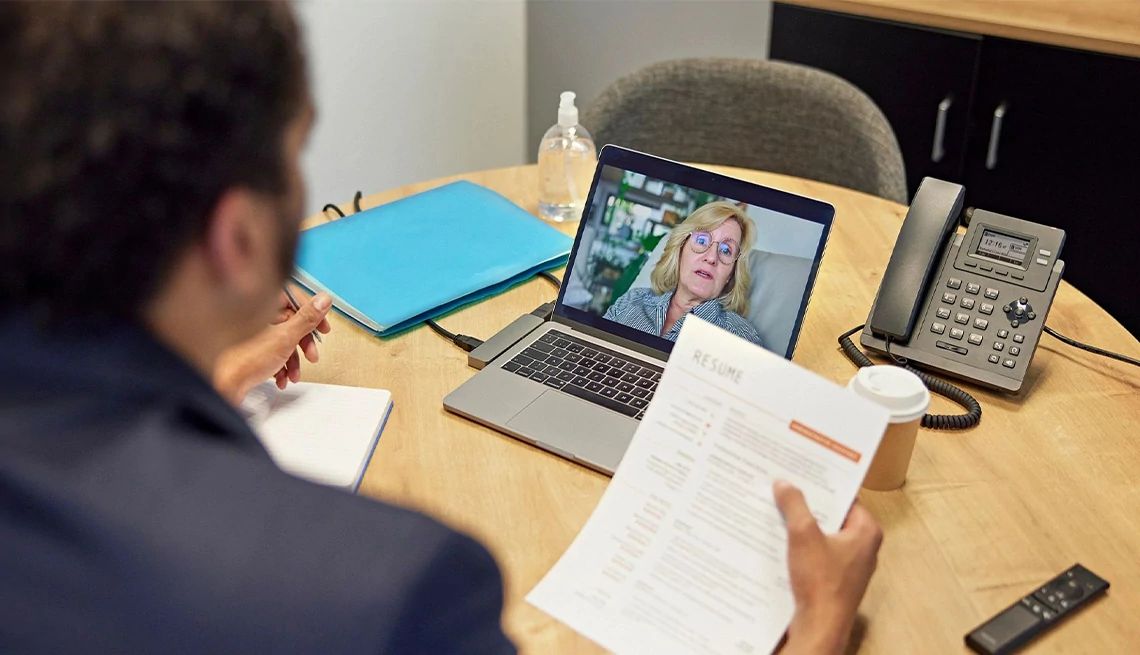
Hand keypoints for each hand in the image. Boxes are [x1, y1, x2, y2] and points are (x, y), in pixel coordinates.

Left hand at [214, 292, 332, 403]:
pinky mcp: (249, 350)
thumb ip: (307, 318)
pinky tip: (281, 378)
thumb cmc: (244, 362)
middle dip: (303, 343)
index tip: (322, 327)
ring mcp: (252, 334)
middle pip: (290, 322)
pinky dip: (280, 366)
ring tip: (295, 373)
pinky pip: (271, 353)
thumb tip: (324, 300)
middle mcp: (255, 317)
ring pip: (282, 341)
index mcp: (262, 306)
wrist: (223, 386)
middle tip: (312, 354)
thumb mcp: (286, 338)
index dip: (312, 314)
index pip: (294, 299)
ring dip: (293, 359)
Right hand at [774, 480, 881, 654]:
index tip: (801, 471)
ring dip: (801, 525)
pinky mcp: (835, 580)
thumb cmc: (820, 581)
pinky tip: (778, 538)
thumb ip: (795, 505)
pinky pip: (817, 553)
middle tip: (784, 486)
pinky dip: (800, 546)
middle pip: (832, 515)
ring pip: (823, 535)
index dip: (822, 484)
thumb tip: (784, 483)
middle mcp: (863, 547)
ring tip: (777, 508)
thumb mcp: (804, 535)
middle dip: (808, 504)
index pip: (845, 496)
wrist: (819, 626)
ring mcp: (850, 565)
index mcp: (866, 531)